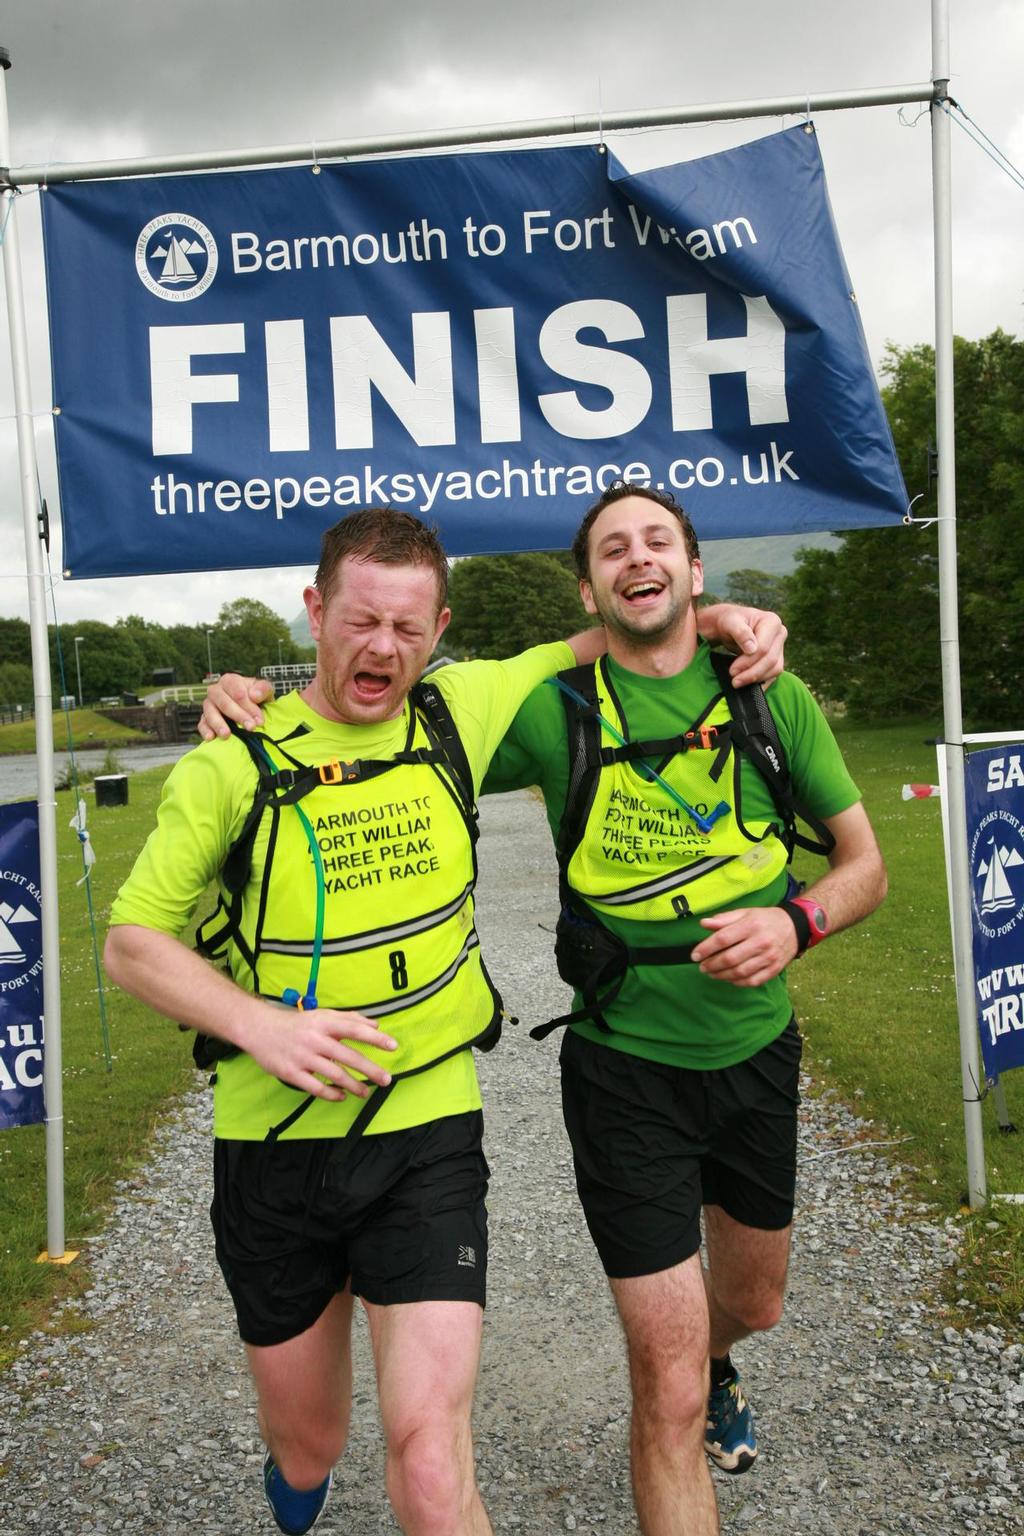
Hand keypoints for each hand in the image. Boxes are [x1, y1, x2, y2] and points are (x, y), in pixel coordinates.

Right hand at [198, 673, 273, 739]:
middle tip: (250, 727)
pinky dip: (205, 731)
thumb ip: (263, 689)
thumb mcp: (265, 690)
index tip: (259, 719)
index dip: (248, 706)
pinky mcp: (204, 719)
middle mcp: (216, 691)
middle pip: (224, 702)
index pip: (237, 692)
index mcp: (230, 681)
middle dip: (238, 715)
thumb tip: (254, 695)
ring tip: (227, 735)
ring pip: (210, 712)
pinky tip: (211, 737)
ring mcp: (208, 705)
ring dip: (218, 724)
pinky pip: (202, 724)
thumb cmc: (256, 698)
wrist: (251, 709)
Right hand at [244, 1002, 397, 1099]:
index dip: (375, 1038)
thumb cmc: (296, 1024)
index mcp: (324, 1023)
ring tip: (366, 1092)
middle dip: (370, 1069)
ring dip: (354, 1085)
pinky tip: (342, 1096)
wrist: (260, 1030)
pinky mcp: (292, 1073)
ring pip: (334, 1074)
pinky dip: (331, 1094)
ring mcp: (303, 1057)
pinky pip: (316, 1087)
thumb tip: (376, 1025)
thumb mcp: (322, 1015)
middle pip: (348, 1056)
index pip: (355, 1030)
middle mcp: (315, 1040)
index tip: (393, 1046)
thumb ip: (349, 1019)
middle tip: (386, 1079)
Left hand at [691, 906, 797, 987]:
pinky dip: (737, 982)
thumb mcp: (745, 913)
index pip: (723, 938)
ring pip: (740, 972)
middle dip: (712, 965)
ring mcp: (769, 958)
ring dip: (721, 975)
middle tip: (702, 966)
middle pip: (730, 958)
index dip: (706, 948)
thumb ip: (724, 919)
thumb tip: (704, 924)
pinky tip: (728, 978)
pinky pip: (752, 981)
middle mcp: (761, 942)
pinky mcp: (774, 969)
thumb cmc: (765, 919)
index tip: (695, 955)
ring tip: (711, 973)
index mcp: (751, 925)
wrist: (795, 927)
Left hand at [696, 605, 786, 686]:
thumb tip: (752, 649)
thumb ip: (740, 632)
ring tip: (738, 682)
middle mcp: (780, 634)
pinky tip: (748, 687)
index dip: (748, 662)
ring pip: (774, 670)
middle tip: (734, 681)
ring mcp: (780, 647)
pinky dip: (761, 682)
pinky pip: (773, 675)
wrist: (730, 626)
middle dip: (752, 673)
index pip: (764, 648)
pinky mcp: (776, 659)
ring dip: (756, 679)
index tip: (732, 670)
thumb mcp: (730, 622)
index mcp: (772, 622)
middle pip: (770, 660)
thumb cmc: (730, 621)